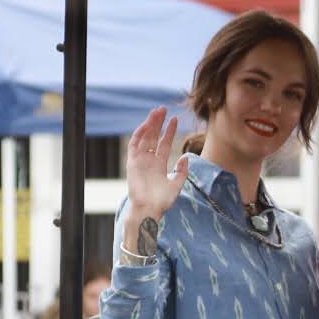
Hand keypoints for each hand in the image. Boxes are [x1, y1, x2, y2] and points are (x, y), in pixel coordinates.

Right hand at [123, 108, 188, 231]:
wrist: (149, 210)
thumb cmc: (162, 202)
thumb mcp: (176, 185)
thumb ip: (182, 171)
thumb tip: (186, 157)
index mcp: (159, 165)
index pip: (164, 143)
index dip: (169, 131)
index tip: (175, 119)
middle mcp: (149, 161)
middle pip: (153, 137)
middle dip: (158, 123)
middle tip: (163, 108)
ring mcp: (140, 161)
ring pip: (144, 138)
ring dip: (149, 124)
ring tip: (156, 111)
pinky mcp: (132, 163)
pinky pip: (134, 145)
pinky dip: (139, 134)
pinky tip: (147, 124)